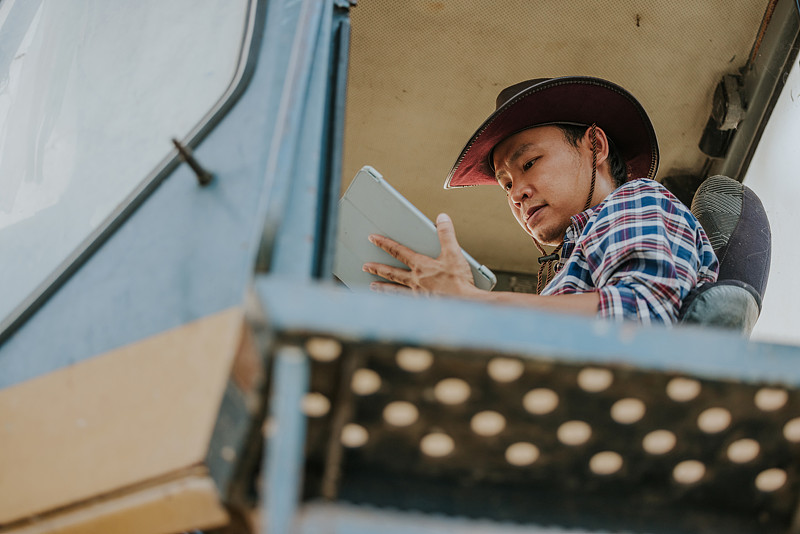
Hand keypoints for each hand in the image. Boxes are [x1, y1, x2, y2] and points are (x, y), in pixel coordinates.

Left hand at [363, 213, 479, 296]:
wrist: (463, 303)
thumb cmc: (459, 281)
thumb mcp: (454, 253)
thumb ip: (446, 234)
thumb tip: (441, 219)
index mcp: (421, 266)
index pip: (398, 251)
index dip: (384, 243)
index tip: (373, 239)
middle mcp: (415, 279)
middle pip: (391, 272)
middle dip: (377, 268)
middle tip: (366, 266)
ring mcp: (417, 293)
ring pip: (395, 288)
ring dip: (383, 286)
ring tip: (373, 286)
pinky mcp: (422, 304)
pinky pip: (404, 301)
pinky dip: (395, 301)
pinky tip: (392, 303)